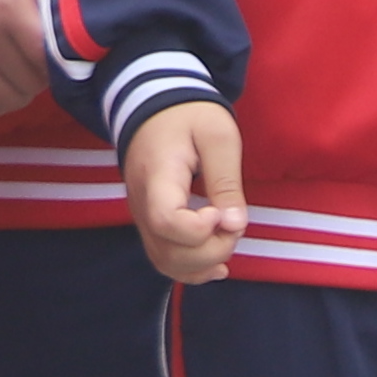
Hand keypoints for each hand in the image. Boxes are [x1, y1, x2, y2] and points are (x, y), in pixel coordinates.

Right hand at [0, 0, 53, 122]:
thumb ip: (56, 23)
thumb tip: (80, 62)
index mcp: (6, 9)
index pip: (44, 58)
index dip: (56, 64)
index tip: (56, 57)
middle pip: (30, 84)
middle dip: (39, 78)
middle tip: (35, 64)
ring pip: (10, 102)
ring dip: (21, 92)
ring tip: (18, 73)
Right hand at [125, 100, 245, 285]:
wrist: (156, 106)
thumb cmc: (189, 116)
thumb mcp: (218, 136)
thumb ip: (226, 181)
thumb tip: (234, 225)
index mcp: (157, 175)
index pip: (165, 220)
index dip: (199, 228)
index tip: (219, 210)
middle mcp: (141, 202)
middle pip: (168, 250)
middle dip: (211, 250)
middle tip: (233, 224)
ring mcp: (141, 215)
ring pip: (165, 261)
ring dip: (203, 263)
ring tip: (226, 240)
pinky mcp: (149, 222)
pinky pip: (164, 258)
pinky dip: (191, 269)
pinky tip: (216, 264)